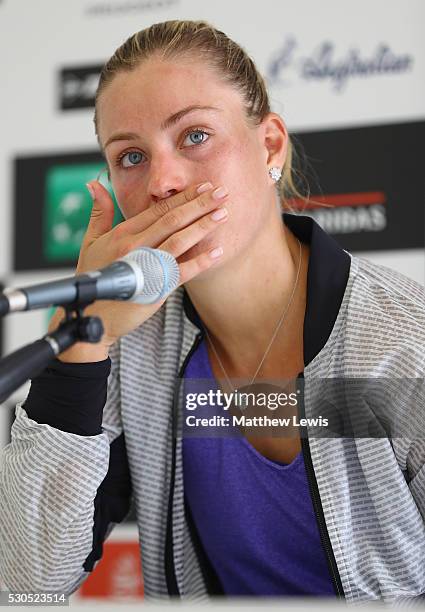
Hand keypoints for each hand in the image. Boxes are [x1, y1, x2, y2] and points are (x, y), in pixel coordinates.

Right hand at [50, 180, 228, 361]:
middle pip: (172, 220)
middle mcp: (135, 246)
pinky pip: (182, 271)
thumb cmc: (93, 276)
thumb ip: (100, 212)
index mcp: (123, 233)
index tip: (202, 187)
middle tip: (221, 192)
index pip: (158, 209)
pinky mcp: (156, 287)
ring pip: (179, 240)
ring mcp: (146, 266)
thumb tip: (95, 183)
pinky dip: (201, 261)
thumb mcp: (91, 240)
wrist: (94, 313)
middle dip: (199, 204)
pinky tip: (217, 252)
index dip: (183, 197)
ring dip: (203, 226)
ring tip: (223, 214)